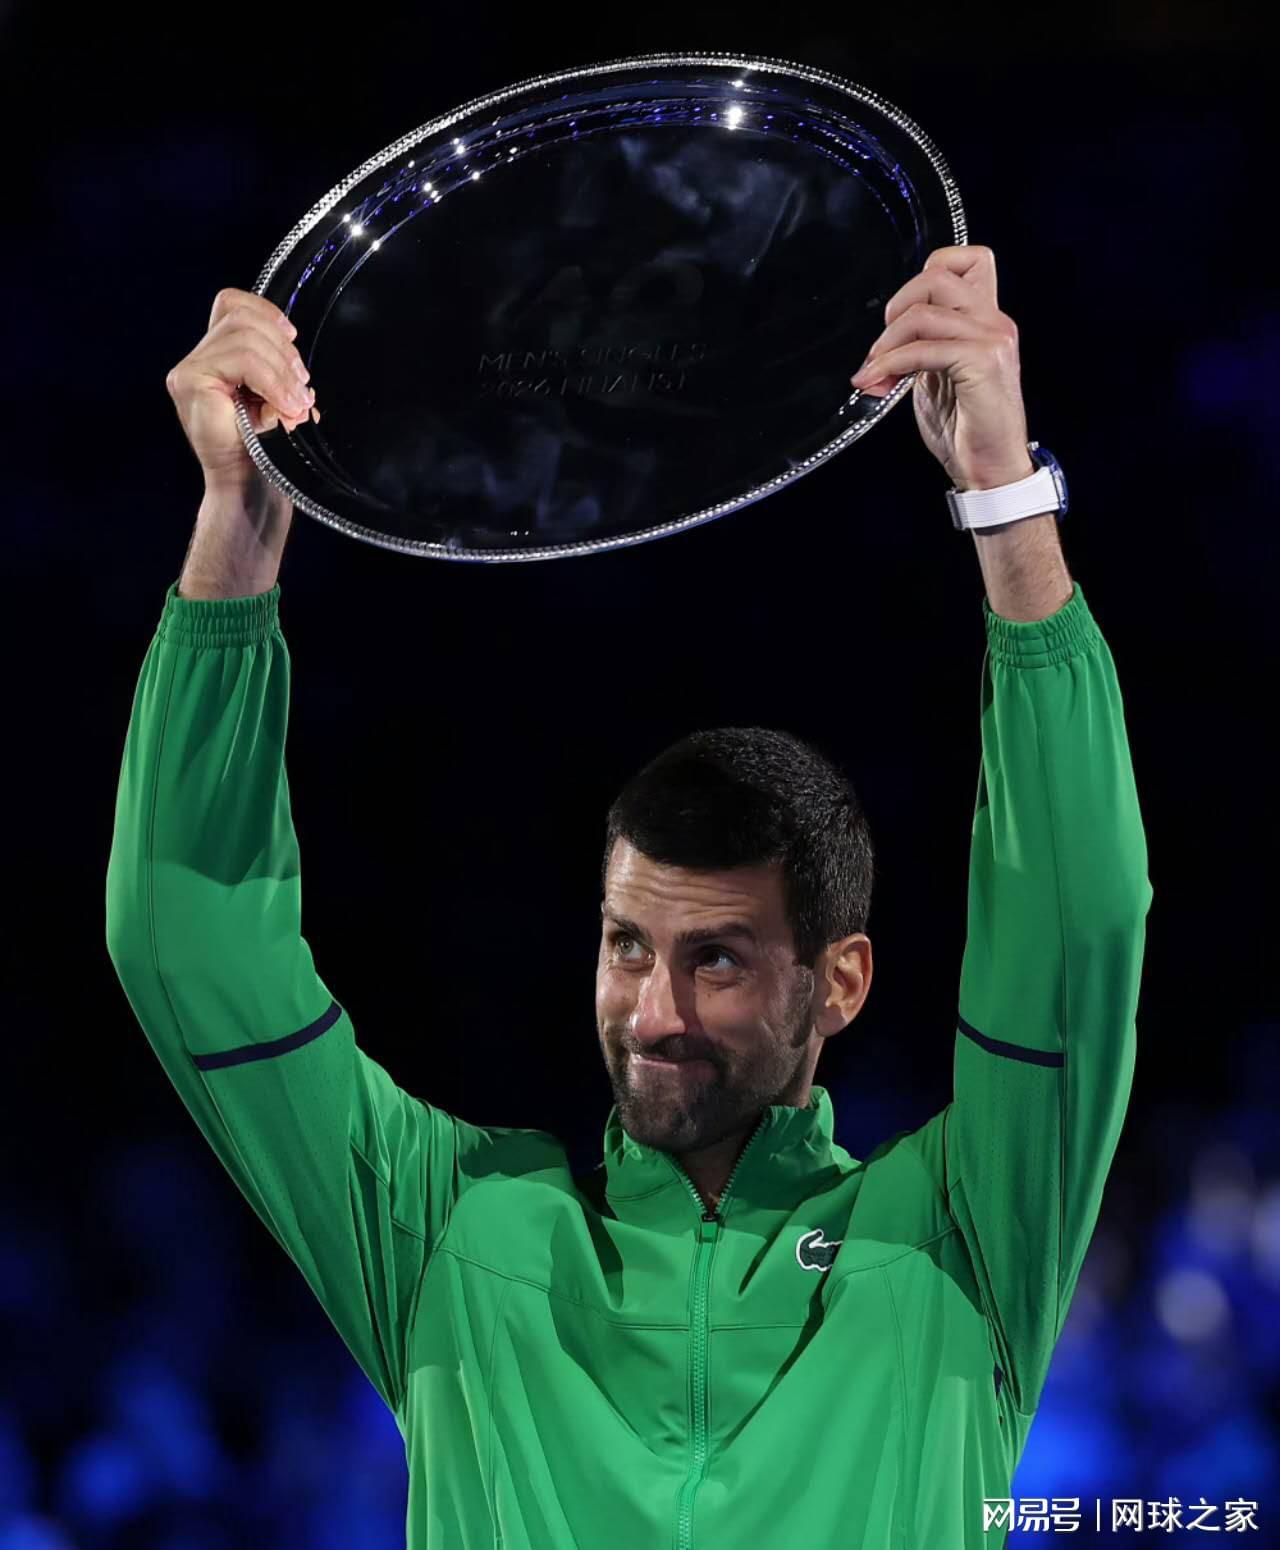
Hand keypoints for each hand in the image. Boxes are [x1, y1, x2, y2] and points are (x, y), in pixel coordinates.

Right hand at [165, 288, 320, 489]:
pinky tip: (284, 404)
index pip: (232, 305)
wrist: (248, 485)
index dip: (266, 313)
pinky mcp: (190, 381)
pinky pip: (241, 360)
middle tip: (302, 387)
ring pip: (245, 338)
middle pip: (243, 319)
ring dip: (282, 369)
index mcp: (215, 357)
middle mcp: (197, 359)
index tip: (293, 339)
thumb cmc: (262, 447)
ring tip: (297, 401)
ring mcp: (188, 369)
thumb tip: (296, 360)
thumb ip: (279, 370)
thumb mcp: (276, 398)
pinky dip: (272, 380)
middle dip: (283, 350)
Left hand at [850, 246, 1032, 489]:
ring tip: (874, 375)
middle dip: (895, 309)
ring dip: (886, 345)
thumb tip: (883, 341)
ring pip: (923, 313)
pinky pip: (923, 349)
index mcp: (985, 319)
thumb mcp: (936, 376)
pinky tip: (879, 384)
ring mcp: (992, 339)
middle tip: (880, 350)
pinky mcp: (983, 363)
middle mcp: (994, 321)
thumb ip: (921, 347)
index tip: (901, 319)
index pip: (966, 259)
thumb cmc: (965, 428)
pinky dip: (891, 365)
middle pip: (936, 275)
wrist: (989, 470)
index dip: (925, 276)